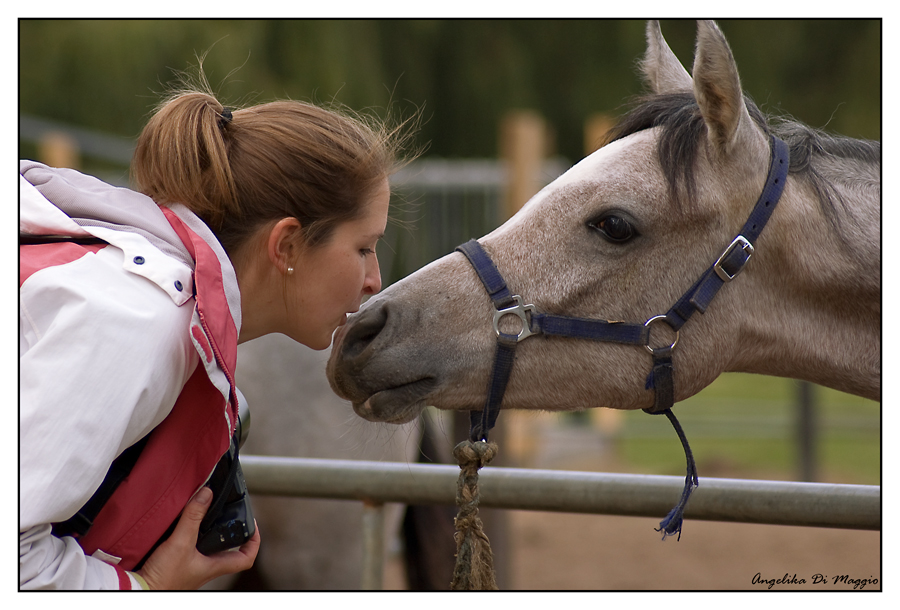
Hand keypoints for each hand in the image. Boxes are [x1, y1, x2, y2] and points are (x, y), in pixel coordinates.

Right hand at [136, 487, 259, 589]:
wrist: (139, 590)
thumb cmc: (162, 578)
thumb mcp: (181, 542)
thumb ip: (193, 517)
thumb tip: (207, 493)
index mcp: (214, 566)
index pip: (246, 558)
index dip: (254, 542)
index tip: (252, 526)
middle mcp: (206, 568)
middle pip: (228, 550)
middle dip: (230, 532)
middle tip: (228, 514)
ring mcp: (192, 567)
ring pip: (209, 548)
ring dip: (210, 532)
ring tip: (207, 514)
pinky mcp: (177, 565)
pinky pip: (191, 548)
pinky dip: (191, 536)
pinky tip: (183, 525)